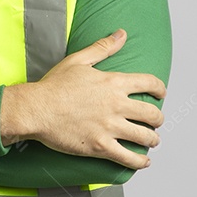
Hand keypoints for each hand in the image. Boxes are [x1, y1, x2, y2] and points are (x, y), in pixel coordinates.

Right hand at [0, 29, 165, 169]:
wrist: (36, 109)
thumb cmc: (54, 85)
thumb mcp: (80, 60)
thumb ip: (104, 47)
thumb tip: (122, 34)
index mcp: (113, 83)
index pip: (149, 83)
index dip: (160, 89)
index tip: (161, 93)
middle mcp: (116, 105)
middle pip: (152, 114)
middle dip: (159, 119)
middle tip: (157, 121)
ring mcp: (110, 127)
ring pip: (145, 137)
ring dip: (153, 140)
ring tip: (152, 140)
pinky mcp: (100, 146)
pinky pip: (128, 158)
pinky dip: (140, 162)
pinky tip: (143, 161)